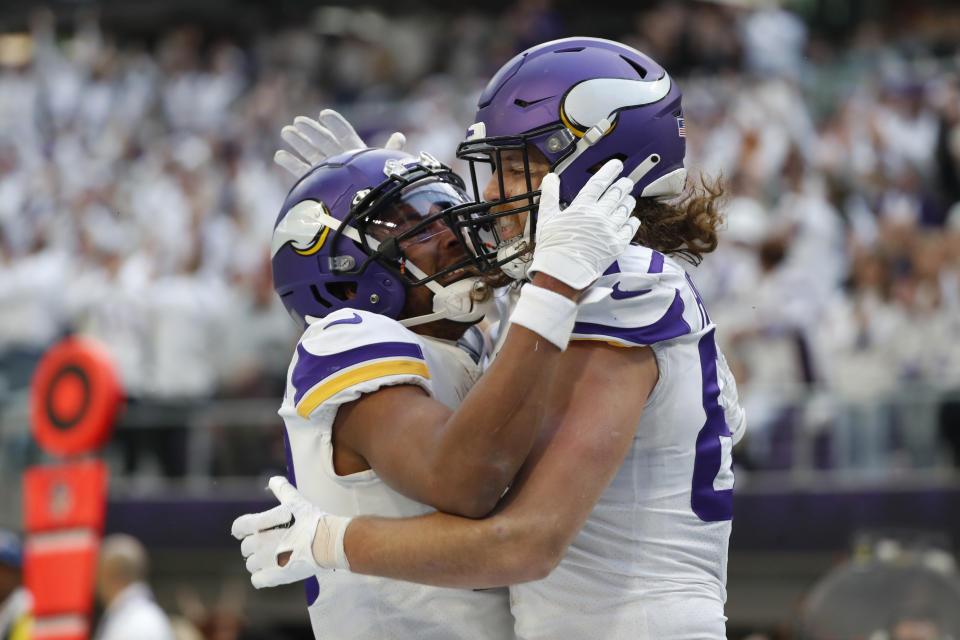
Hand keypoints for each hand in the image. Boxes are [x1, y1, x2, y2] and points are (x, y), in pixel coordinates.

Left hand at [231, 476, 351, 587]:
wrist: (328, 542)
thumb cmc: (313, 521)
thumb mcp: (297, 502)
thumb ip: (282, 490)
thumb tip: (273, 479)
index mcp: (260, 525)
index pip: (239, 526)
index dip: (240, 529)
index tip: (244, 532)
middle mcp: (259, 544)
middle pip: (246, 547)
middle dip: (256, 546)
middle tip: (272, 544)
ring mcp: (265, 562)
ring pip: (251, 564)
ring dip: (259, 562)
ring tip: (276, 558)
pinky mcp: (274, 577)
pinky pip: (257, 580)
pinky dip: (263, 577)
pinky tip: (274, 572)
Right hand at [273, 109, 405, 177]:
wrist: (369, 215)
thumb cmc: (379, 189)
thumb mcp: (385, 168)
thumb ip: (389, 151)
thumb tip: (400, 136)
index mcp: (356, 153)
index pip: (344, 134)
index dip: (336, 124)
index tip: (324, 115)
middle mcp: (340, 160)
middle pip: (324, 142)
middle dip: (311, 131)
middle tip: (298, 121)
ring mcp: (328, 171)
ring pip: (311, 154)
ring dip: (298, 143)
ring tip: (286, 132)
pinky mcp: (318, 183)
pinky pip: (303, 172)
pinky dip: (291, 164)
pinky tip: (279, 155)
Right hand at [530, 159, 638, 290]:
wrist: (562, 274)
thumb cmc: (552, 249)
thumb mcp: (545, 219)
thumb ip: (550, 196)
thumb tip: (551, 178)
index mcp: (582, 208)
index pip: (599, 183)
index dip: (609, 171)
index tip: (617, 164)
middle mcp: (599, 216)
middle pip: (616, 193)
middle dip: (623, 185)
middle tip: (626, 181)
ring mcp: (610, 231)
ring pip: (625, 209)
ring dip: (628, 201)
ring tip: (629, 198)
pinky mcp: (617, 245)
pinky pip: (630, 228)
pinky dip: (632, 221)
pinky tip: (631, 219)